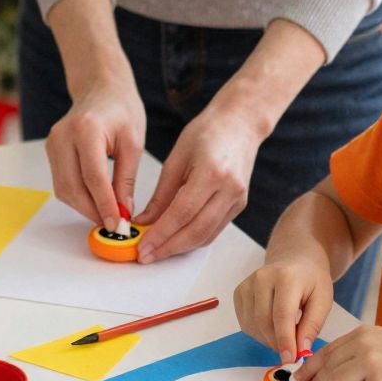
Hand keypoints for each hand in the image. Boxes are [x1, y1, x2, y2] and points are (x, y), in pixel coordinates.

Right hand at [45, 78, 145, 228]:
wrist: (101, 89)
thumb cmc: (121, 110)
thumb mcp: (133, 143)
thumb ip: (126, 178)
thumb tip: (123, 210)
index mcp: (86, 129)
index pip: (93, 176)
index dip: (104, 204)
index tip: (117, 223)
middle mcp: (63, 136)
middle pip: (73, 186)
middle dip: (93, 211)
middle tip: (113, 225)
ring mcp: (53, 143)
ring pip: (63, 189)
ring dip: (84, 207)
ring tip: (106, 214)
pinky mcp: (51, 151)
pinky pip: (61, 183)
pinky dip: (77, 196)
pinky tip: (95, 201)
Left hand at [137, 102, 263, 261]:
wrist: (239, 124)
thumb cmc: (207, 132)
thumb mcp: (176, 158)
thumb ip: (161, 194)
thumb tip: (145, 222)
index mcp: (211, 173)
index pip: (182, 214)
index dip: (160, 235)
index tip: (142, 247)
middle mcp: (229, 189)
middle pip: (196, 231)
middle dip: (168, 248)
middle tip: (145, 256)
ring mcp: (237, 199)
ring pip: (206, 236)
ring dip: (180, 248)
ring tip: (156, 251)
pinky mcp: (239, 205)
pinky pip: (214, 230)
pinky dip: (193, 239)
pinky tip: (175, 240)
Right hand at [234, 255, 333, 363]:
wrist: (295, 257)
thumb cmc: (312, 279)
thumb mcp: (324, 300)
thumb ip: (313, 325)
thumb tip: (301, 349)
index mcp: (286, 277)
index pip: (282, 315)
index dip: (285, 341)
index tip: (290, 360)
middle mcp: (262, 278)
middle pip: (264, 322)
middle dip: (278, 343)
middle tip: (292, 351)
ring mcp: (247, 284)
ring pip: (253, 325)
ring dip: (268, 340)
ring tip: (285, 335)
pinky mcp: (239, 292)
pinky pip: (245, 323)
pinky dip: (259, 333)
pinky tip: (273, 327)